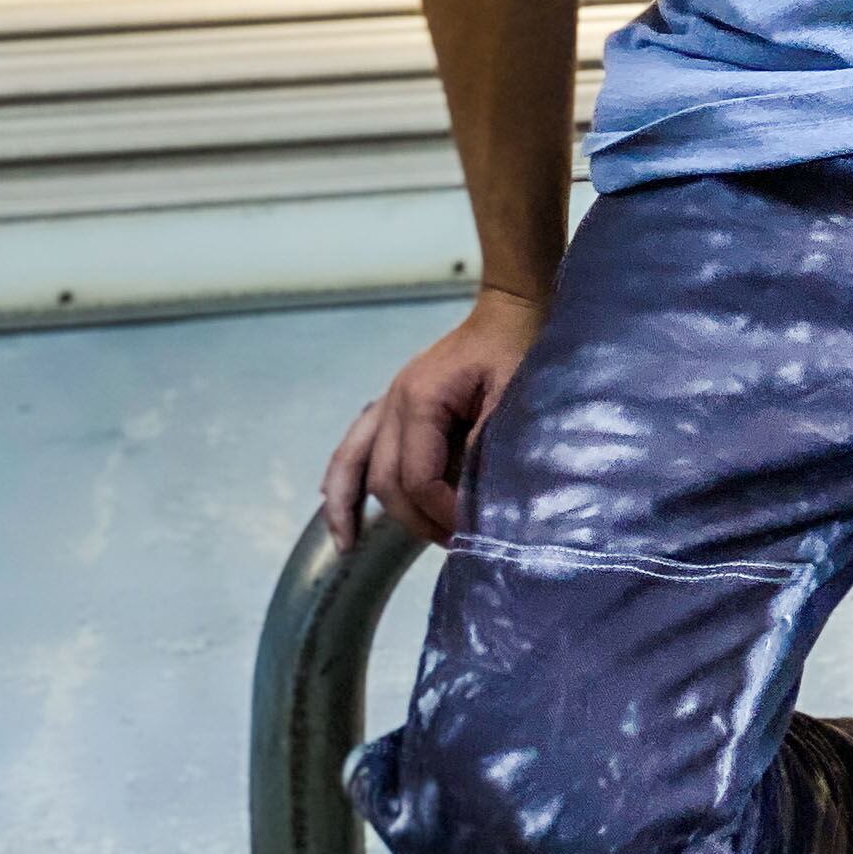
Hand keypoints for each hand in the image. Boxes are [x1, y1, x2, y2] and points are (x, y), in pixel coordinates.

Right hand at [320, 285, 549, 550]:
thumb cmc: (519, 346)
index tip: (471, 529)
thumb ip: (488, 446)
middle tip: (450, 544)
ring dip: (346, 505)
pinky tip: (334, 501)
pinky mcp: (393, 402)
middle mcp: (394, 400)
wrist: (513, 307)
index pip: (417, 477)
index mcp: (420, 399)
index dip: (441, 511)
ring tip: (345, 545)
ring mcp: (389, 399)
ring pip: (353, 461)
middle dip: (413, 519)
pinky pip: (355, 443)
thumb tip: (470, 500)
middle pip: (385, 478)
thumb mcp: (513, 396)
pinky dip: (343, 475)